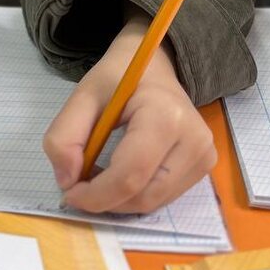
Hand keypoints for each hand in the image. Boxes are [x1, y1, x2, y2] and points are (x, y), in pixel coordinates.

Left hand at [42, 17, 216, 213]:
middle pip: (144, 196)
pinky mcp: (205, 166)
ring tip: (97, 176)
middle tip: (78, 186)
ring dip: (119, 200)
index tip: (68, 193)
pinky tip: (119, 175)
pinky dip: (135, 195)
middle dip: (105, 200)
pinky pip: (163, 197)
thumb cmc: (119, 78)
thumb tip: (67, 181)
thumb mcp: (83, 96)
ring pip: (153, 202)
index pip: (130, 174)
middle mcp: (194, 140)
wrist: (154, 66)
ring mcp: (204, 156)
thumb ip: (64, 135)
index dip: (96, 194)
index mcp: (165, 116)